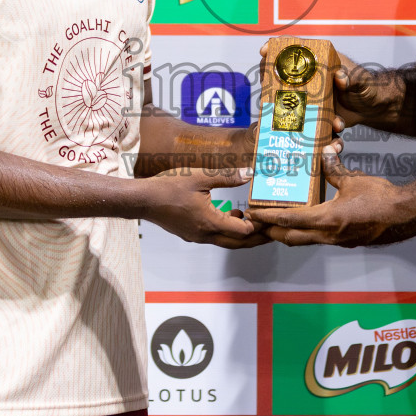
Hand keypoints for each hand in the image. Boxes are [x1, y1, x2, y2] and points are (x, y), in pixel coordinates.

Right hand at [142, 167, 269, 248]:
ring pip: (226, 241)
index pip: (243, 231)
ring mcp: (197, 237)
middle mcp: (206, 235)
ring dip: (242, 234)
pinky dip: (227, 230)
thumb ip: (227, 176)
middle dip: (257, 237)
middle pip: (238, 243)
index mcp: (211, 223)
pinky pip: (215, 236)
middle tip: (272, 231)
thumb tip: (249, 173)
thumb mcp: (200, 177)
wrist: (143, 200)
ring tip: (253, 220)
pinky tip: (230, 214)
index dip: (258, 224)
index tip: (268, 215)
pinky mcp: (191, 234)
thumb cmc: (169, 187)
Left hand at [246, 147, 415, 247]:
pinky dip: (305, 233)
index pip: (289, 220)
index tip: (253, 214)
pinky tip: (305, 222)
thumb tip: (324, 152)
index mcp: (327, 219)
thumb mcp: (353, 180)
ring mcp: (336, 241)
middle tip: (257, 224)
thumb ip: (334, 169)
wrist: (404, 216)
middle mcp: (328, 235)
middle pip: (290, 238)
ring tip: (275, 224)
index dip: (268, 217)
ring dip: (287, 234)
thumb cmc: (381, 198)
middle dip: (271, 232)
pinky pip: (318, 239)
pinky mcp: (344, 241)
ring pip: (304, 241)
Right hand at [257, 42, 393, 130]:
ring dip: (293, 117)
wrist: (375, 108)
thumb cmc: (369, 86)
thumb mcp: (362, 80)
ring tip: (307, 123)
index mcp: (319, 63)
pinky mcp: (315, 115)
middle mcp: (310, 79)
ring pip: (291, 105)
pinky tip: (330, 135)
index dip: (277, 49)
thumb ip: (352, 77)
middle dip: (271, 90)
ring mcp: (310, 98)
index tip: (264, 51)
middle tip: (268, 102)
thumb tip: (341, 77)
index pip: (294, 50)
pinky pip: (307, 124)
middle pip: (281, 79)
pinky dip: (314, 134)